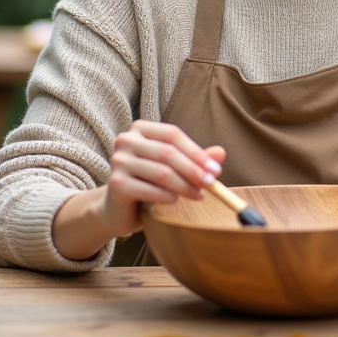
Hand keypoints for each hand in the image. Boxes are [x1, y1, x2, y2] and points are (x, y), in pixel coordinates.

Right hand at [102, 120, 225, 236]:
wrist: (119, 207)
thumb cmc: (149, 183)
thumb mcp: (174, 168)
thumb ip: (194, 159)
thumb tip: (221, 153)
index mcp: (141, 129)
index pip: (173, 135)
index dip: (196, 152)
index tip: (215, 170)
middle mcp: (126, 140)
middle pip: (167, 152)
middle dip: (193, 170)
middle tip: (211, 184)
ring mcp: (118, 161)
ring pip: (161, 172)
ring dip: (184, 186)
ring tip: (198, 195)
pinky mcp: (116, 183)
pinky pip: (148, 189)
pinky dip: (166, 197)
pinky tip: (175, 201)